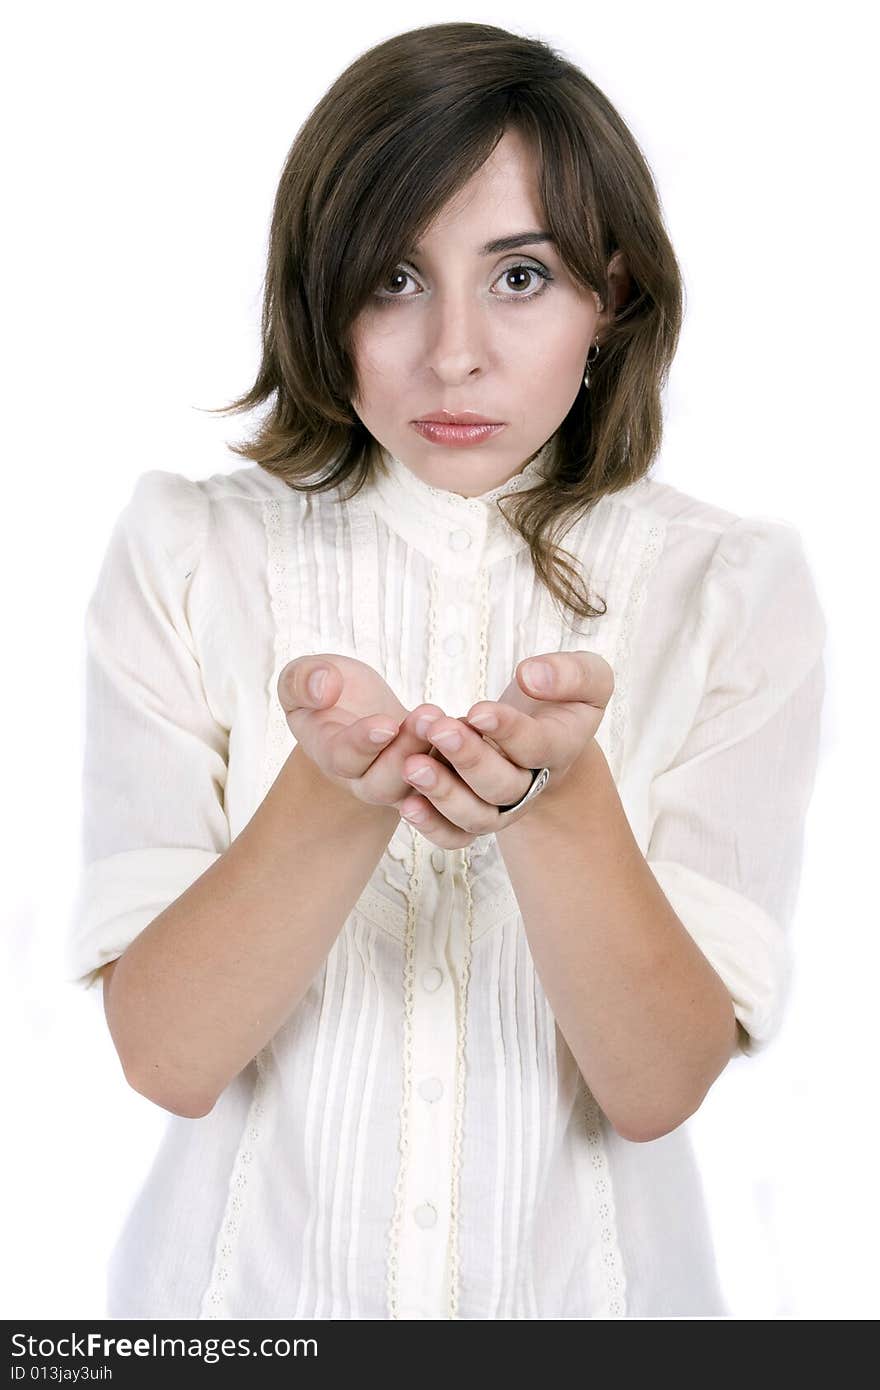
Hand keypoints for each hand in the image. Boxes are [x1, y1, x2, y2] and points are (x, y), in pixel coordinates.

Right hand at [277, 653, 460, 812]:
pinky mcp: (431, 780)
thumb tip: (322, 686)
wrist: (356, 711)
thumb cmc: (327, 692)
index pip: (343, 758)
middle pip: (383, 784)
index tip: (386, 723)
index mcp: (329, 753)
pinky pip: (449, 788)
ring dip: (436, 758)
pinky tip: (477, 732)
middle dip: (406, 752)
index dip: (363, 744)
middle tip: (427, 715)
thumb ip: (301, 681)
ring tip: (447, 720)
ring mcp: (399, 783)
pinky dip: (463, 766)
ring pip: (419, 790)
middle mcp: (363, 778)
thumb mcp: (301, 678)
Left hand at [396, 651, 613, 848]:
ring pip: (477, 816)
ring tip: (411, 765)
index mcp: (560, 748)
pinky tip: (407, 804)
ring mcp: (502, 805)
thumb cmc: (563, 698)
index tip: (478, 710)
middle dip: (469, 759)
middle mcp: (531, 785)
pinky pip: (455, 834)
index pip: (537, 747)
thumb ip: (572, 673)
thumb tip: (531, 676)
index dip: (508, 731)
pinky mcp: (474, 813)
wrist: (548, 733)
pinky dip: (432, 825)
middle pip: (503, 787)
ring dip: (443, 794)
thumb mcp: (588, 676)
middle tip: (439, 730)